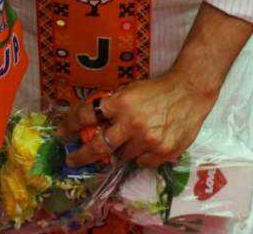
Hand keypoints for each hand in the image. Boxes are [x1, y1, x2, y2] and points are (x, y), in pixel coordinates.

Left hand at [60, 72, 215, 168]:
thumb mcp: (131, 90)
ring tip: (132, 138)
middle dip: (81, 155)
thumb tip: (92, 122)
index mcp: (121, 103)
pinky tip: (149, 143)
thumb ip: (113, 106)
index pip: (88, 116)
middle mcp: (132, 124)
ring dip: (121, 150)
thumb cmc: (158, 89)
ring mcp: (148, 141)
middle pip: (99, 146)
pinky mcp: (163, 152)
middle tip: (71, 160)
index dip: (71, 124)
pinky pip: (142, 162)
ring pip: (122, 156)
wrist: (190, 92)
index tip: (63, 132)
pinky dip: (141, 155)